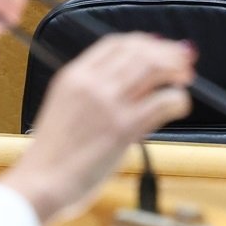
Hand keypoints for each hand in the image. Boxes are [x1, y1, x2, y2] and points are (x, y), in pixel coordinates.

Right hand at [0, 34, 195, 223]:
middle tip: (184, 63)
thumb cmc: (51, 156)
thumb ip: (92, 93)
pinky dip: (178, 100)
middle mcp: (91, 83)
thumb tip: (132, 86)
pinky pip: (162, 101)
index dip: (144, 42)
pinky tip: (179, 107)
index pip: (115, 43)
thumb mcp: (64, 108)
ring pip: (154, 68)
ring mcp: (108, 104)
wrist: (39, 183)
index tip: (160, 49)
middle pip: (139, 51)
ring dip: (176, 70)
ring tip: (185, 80)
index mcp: (73, 75)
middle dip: (167, 53)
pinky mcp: (123, 128)